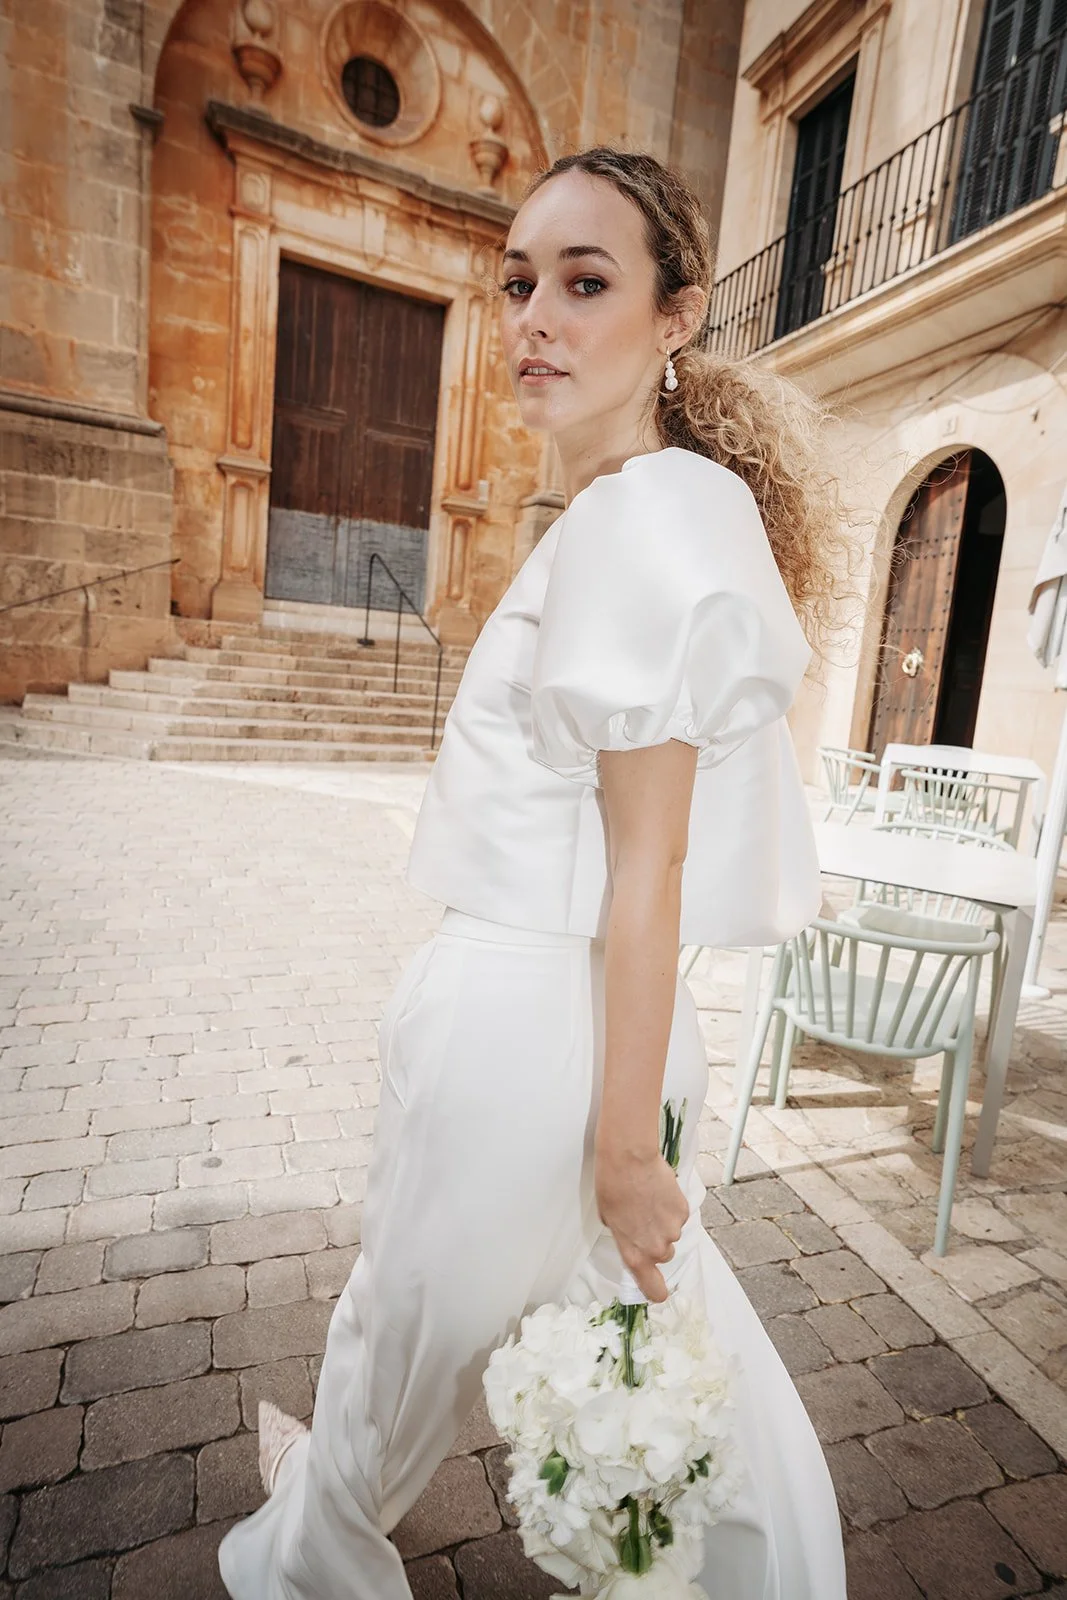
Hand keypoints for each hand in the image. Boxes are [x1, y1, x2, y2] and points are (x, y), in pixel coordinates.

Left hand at [595, 1146, 688, 1303]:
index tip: (656, 1290)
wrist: (629, 1159)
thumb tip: (633, 1237)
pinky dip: (671, 1207)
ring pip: (672, 1233)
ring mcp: (673, 1229)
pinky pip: (679, 1215)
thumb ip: (625, 1238)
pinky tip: (658, 1192)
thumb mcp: (609, 1220)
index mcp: (635, 1255)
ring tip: (648, 1200)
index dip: (656, 1291)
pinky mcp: (683, 1210)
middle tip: (642, 1220)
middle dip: (656, 1242)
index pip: (654, 1288)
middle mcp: (657, 1248)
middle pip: (663, 1255)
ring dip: (663, 1222)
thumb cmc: (611, 1187)